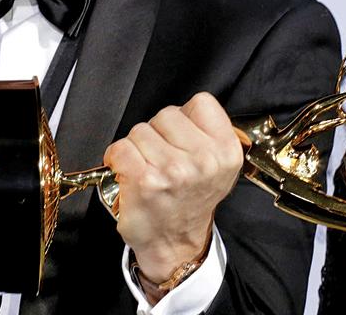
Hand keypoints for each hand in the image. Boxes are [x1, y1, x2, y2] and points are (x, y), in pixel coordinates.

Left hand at [102, 92, 242, 284]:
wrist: (174, 243)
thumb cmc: (190, 202)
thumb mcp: (219, 167)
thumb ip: (210, 133)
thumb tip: (189, 109)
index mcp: (226, 152)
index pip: (201, 102)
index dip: (186, 117)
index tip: (181, 137)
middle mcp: (204, 161)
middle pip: (167, 114)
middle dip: (159, 133)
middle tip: (163, 159)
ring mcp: (174, 170)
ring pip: (141, 130)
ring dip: (138, 147)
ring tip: (149, 169)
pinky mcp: (145, 180)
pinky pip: (121, 148)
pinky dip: (118, 159)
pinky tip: (130, 174)